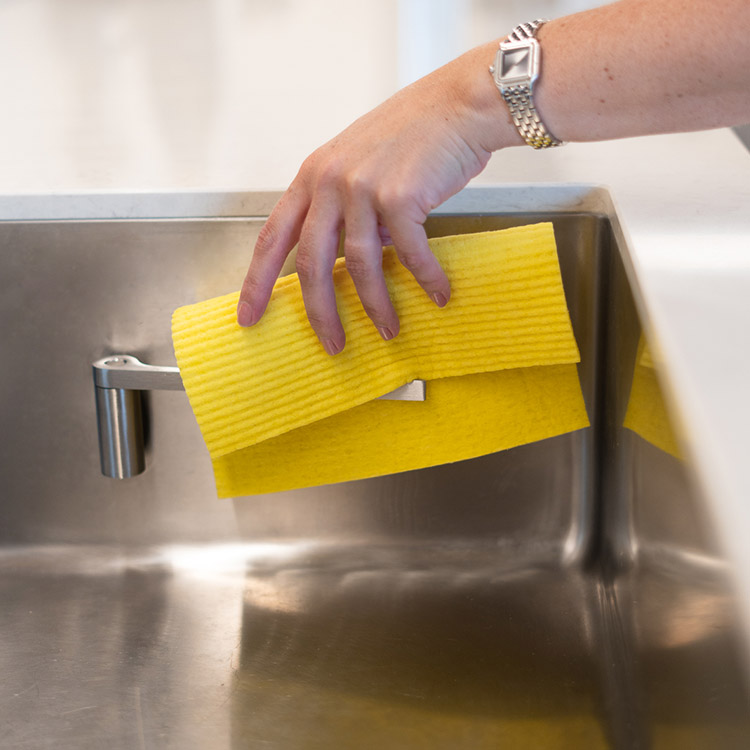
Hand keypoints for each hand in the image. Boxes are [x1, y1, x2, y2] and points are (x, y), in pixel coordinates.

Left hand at [237, 42, 514, 353]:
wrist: (457, 104)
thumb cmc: (412, 135)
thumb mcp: (359, 166)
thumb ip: (345, 211)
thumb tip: (353, 259)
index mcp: (312, 177)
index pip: (273, 238)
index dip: (257, 282)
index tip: (247, 316)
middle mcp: (330, 182)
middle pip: (312, 264)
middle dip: (320, 313)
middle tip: (332, 344)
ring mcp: (363, 188)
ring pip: (361, 266)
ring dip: (377, 306)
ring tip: (388, 330)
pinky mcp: (400, 196)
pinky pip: (409, 252)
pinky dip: (425, 279)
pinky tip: (437, 294)